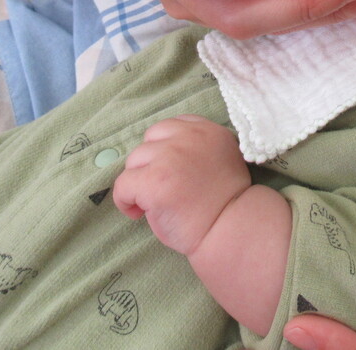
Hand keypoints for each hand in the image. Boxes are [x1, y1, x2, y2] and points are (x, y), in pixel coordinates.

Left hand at [113, 115, 250, 257]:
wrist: (231, 229)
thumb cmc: (226, 203)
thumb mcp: (221, 159)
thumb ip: (198, 148)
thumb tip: (162, 155)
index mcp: (208, 131)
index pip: (172, 126)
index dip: (165, 149)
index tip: (169, 171)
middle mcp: (189, 137)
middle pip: (149, 141)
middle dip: (150, 165)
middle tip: (161, 189)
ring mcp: (170, 157)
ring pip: (133, 161)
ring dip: (138, 181)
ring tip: (152, 203)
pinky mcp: (154, 181)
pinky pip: (123, 185)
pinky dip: (125, 201)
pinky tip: (138, 213)